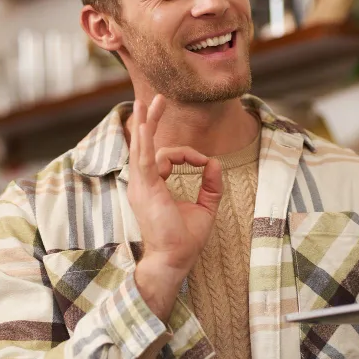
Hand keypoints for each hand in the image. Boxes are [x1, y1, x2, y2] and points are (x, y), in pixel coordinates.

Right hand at [127, 95, 223, 320]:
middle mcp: (143, 183)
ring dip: (147, 122)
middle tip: (155, 99)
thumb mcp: (205, 208)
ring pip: (141, 146)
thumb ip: (211, 185)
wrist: (174, 260)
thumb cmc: (184, 240)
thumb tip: (216, 162)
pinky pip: (143, 157)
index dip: (189, 155)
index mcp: (153, 186)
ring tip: (150, 101)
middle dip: (149, 121)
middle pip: (144, 145)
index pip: (167, 157)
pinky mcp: (145, 188)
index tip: (206, 164)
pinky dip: (144, 138)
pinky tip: (144, 121)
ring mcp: (141, 185)